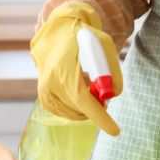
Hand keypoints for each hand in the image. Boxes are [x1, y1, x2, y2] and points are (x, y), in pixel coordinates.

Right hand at [30, 1, 122, 135]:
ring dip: (87, 105)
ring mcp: (44, 91)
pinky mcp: (44, 96)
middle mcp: (50, 82)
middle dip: (97, 107)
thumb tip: (114, 94)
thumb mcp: (104, 45)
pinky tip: (78, 88)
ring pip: (74, 113)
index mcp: (63, 68)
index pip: (82, 100)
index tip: (115, 131)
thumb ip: (111, 70)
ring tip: (89, 83)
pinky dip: (77, 106)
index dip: (100, 117)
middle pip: (80, 109)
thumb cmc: (83, 34)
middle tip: (104, 92)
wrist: (57, 28)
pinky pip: (65, 112)